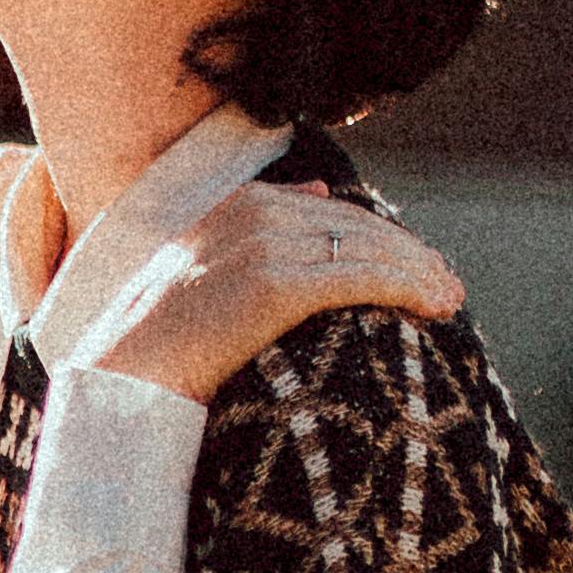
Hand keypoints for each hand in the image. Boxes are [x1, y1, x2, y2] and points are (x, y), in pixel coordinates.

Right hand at [80, 192, 462, 403]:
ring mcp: (264, 245)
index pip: (330, 209)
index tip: (416, 264)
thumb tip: (318, 189)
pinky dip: (409, 288)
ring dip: (419, 274)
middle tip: (447, 285)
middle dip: (409, 254)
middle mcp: (254, 213)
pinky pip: (362, 278)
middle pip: (356, 224)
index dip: (380, 236)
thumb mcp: (203, 269)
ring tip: (449, 301)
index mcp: (236, 205)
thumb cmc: (159, 346)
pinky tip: (436, 307)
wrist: (123, 383)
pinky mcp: (276, 284)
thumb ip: (254, 228)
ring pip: (368, 248)